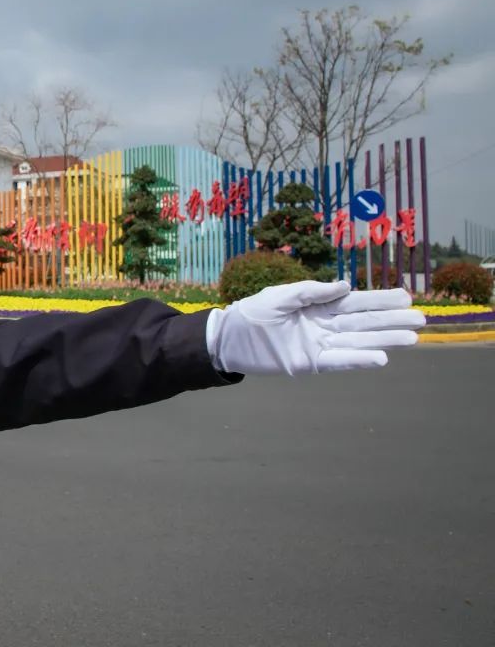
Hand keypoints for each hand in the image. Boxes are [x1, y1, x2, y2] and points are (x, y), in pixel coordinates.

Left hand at [205, 280, 424, 375]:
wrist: (228, 339)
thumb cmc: (252, 312)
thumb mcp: (281, 295)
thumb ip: (312, 291)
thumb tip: (346, 286)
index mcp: (318, 305)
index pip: (355, 302)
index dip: (380, 299)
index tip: (405, 296)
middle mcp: (323, 326)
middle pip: (363, 322)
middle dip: (391, 320)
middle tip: (421, 319)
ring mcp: (318, 345)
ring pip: (358, 341)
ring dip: (384, 340)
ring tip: (412, 339)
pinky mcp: (309, 363)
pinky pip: (338, 361)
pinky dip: (359, 360)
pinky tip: (381, 358)